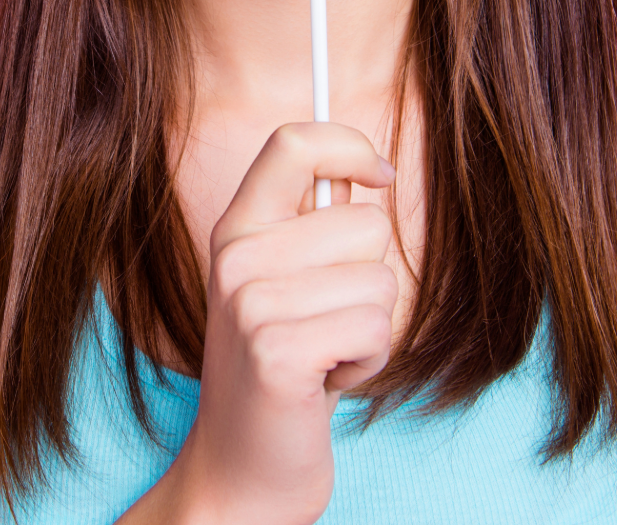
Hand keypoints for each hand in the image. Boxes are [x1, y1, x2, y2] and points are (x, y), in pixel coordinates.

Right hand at [140, 123, 396, 524]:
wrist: (241, 473)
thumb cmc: (282, 374)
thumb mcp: (283, 286)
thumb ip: (312, 225)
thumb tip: (363, 169)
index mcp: (236, 230)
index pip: (293, 143)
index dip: (349, 145)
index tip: (378, 176)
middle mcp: (236, 258)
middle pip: (367, 224)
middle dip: (369, 281)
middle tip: (323, 325)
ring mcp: (251, 304)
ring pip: (380, 280)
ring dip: (370, 328)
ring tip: (323, 356)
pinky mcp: (278, 351)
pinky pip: (377, 327)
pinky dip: (368, 362)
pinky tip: (327, 382)